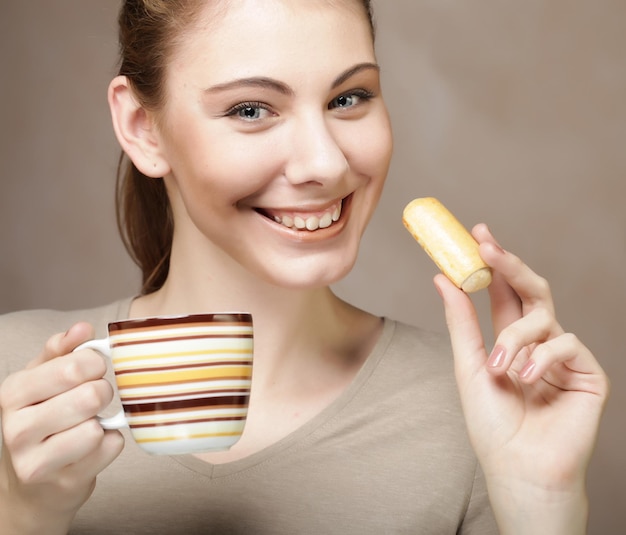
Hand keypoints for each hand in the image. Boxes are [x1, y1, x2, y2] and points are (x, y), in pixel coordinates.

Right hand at [0, 323, 124, 533]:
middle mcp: (18, 429)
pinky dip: (111, 442)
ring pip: (97, 427)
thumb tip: (82, 329)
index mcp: (12, 394)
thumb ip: (60, 350)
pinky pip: (111, 448)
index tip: (94, 369)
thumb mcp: (39, 380)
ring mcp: (38, 461)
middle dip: (102, 391)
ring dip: (103, 420)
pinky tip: (94, 445)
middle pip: (90, 396)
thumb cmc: (40, 419)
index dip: (96, 363)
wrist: (31, 483)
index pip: (73, 367)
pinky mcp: (66, 483)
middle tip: (96, 396)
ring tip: (90, 422)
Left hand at [434, 223, 608, 533]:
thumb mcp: (468, 364)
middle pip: (532, 291)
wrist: (518, 467)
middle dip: (510, 265)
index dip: (494, 262)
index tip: (478, 232)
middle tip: (488, 246)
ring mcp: (564, 357)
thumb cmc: (491, 422)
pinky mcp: (588, 373)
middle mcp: (539, 343)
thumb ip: (461, 321)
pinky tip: (527, 378)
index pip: (505, 292)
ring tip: (501, 369)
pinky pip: (567, 344)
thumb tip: (441, 278)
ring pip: (543, 318)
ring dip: (515, 338)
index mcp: (511, 340)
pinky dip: (542, 357)